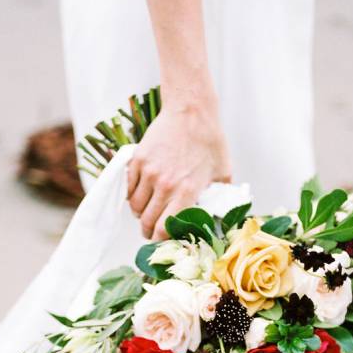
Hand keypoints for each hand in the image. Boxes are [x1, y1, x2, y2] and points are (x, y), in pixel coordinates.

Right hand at [126, 93, 230, 239]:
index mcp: (187, 191)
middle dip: (148, 231)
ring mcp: (149, 172)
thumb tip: (219, 213)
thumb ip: (219, 195)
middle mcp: (165, 185)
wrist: (191, 111)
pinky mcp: (138, 160)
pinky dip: (132, 197)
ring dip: (140, 215)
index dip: (161, 240)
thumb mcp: (223, 172)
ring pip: (136, 207)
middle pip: (148, 221)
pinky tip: (140, 198)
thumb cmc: (210, 141)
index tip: (161, 241)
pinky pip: (129, 188)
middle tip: (150, 232)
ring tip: (145, 214)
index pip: (166, 228)